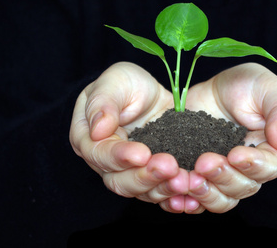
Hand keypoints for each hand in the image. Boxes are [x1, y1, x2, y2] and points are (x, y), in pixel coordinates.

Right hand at [69, 62, 190, 210]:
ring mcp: (129, 172)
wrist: (152, 95)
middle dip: (145, 176)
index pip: (100, 154)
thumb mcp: (115, 81)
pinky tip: (188, 194)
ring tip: (184, 180)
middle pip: (119, 180)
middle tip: (170, 167)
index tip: (142, 153)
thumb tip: (97, 131)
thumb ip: (103, 102)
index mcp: (88, 138)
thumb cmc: (128, 84)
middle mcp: (105, 161)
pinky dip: (173, 195)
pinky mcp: (151, 176)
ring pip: (141, 191)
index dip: (120, 156)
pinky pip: (160, 192)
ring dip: (162, 188)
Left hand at [184, 63, 276, 212]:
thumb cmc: (247, 85)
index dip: (254, 165)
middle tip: (204, 162)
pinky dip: (189, 201)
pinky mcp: (202, 176)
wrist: (213, 90)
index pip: (271, 166)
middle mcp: (251, 169)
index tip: (235, 154)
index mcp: (273, 150)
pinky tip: (176, 197)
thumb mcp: (266, 87)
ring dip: (206, 192)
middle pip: (244, 187)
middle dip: (224, 177)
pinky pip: (198, 198)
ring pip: (222, 198)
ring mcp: (226, 175)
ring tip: (189, 180)